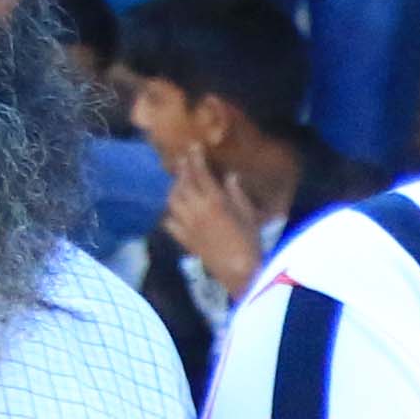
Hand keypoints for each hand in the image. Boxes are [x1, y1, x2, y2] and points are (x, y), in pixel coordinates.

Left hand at [160, 137, 267, 296]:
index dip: (196, 158)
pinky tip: (173, 212)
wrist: (239, 271)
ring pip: (173, 200)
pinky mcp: (184, 239)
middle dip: (182, 169)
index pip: (201, 173)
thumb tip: (230, 176)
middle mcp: (197, 209)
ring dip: (174, 188)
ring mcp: (187, 225)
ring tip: (177, 183)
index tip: (193, 147)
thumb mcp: (249, 215)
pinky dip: (170, 215)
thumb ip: (237, 194)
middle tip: (182, 160)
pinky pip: (170, 223)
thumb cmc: (250, 242)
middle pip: (183, 184)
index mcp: (215, 201)